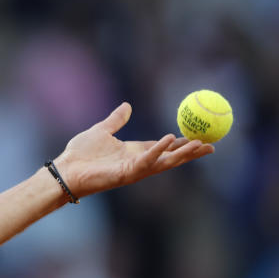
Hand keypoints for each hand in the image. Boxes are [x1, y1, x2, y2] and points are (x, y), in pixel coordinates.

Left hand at [52, 102, 214, 198]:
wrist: (65, 169)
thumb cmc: (80, 153)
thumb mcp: (102, 130)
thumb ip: (116, 119)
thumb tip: (127, 105)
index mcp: (133, 152)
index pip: (163, 148)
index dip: (181, 144)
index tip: (199, 137)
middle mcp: (137, 162)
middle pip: (171, 157)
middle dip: (192, 153)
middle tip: (213, 145)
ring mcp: (134, 169)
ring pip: (165, 162)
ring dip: (184, 154)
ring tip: (203, 145)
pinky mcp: (126, 173)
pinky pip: (147, 160)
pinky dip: (159, 150)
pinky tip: (171, 139)